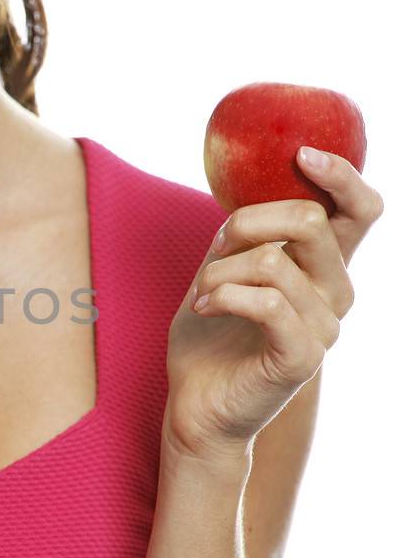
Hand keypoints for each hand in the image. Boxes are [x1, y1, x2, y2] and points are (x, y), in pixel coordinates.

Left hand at [163, 146, 385, 463]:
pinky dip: (224, 296)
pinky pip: (267, 303)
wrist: (197, 403)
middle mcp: (335, 293)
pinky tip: (204, 306)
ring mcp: (324, 327)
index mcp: (324, 266)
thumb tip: (252, 181)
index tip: (300, 154)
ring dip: (220, 271)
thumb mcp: (224, 266)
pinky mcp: (302, 357)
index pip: (361, 210)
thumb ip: (247, 229)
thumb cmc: (210, 333)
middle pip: (310, 220)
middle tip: (216, 248)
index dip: (342, 175)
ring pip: (274, 261)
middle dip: (247, 221)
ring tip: (202, 293)